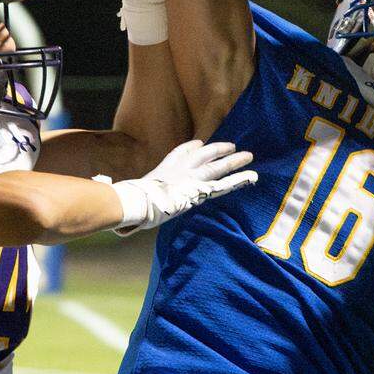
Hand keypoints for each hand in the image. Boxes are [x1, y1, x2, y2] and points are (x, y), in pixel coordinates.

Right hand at [109, 139, 256, 233]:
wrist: (139, 200)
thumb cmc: (129, 203)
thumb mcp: (129, 203)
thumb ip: (130, 214)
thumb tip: (120, 230)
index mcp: (163, 171)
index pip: (178, 154)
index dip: (190, 148)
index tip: (198, 143)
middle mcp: (180, 170)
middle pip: (203, 155)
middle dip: (217, 149)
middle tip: (231, 145)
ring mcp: (192, 178)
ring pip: (218, 165)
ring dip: (234, 160)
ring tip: (249, 155)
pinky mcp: (202, 190)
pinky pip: (226, 184)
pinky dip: (240, 179)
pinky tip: (254, 176)